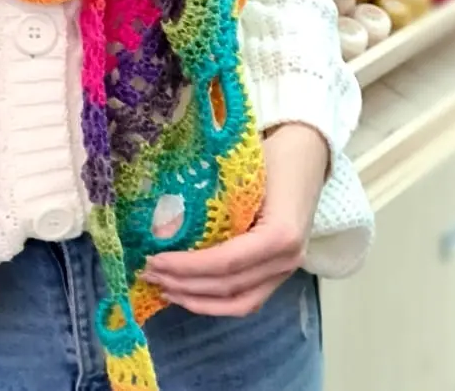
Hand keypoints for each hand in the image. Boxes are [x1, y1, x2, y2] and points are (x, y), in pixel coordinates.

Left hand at [141, 123, 328, 317]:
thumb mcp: (238, 170)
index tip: (154, 260)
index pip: (226, 262)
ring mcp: (287, 270)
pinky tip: (190, 294)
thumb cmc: (272, 154)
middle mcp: (288, 259)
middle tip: (147, 273)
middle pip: (229, 287)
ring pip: (239, 302)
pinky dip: (217, 302)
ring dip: (198, 300)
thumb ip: (206, 199)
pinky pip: (249, 299)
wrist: (307, 152)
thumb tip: (160, 226)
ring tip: (164, 288)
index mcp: (280, 234)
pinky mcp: (280, 272)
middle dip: (184, 284)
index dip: (187, 266)